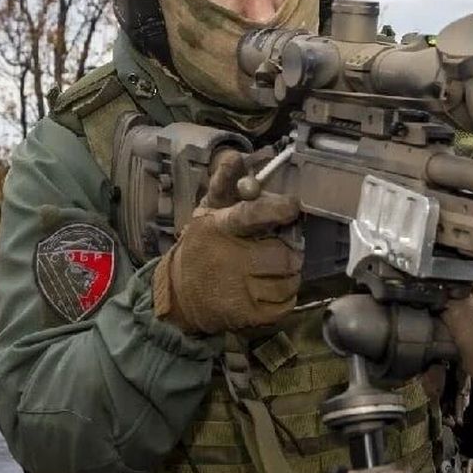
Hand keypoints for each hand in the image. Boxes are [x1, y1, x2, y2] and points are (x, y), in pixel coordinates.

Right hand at [153, 148, 301, 334]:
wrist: (179, 294)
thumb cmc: (203, 246)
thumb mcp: (208, 211)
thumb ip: (226, 185)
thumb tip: (235, 157)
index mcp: (221, 227)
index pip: (251, 215)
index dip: (275, 210)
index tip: (293, 206)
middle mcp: (229, 259)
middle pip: (284, 254)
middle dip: (288, 252)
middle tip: (277, 249)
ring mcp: (239, 290)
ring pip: (289, 280)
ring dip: (287, 276)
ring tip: (268, 271)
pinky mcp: (246, 314)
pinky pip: (285, 303)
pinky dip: (283, 297)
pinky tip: (265, 290)